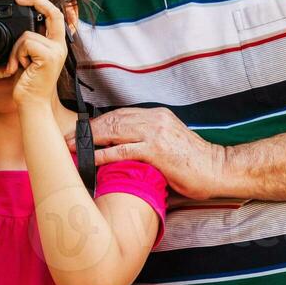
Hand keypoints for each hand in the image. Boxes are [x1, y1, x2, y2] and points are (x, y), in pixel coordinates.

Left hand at [8, 0, 66, 110]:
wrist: (32, 104)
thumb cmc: (28, 84)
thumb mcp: (28, 59)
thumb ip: (30, 43)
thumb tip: (21, 28)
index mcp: (56, 45)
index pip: (56, 16)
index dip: (42, 3)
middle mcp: (60, 47)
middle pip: (53, 13)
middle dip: (35, 0)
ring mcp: (56, 51)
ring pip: (27, 35)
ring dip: (15, 51)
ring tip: (17, 65)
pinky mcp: (48, 57)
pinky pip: (26, 44)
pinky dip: (17, 56)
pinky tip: (19, 68)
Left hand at [64, 107, 227, 198]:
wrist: (219, 169)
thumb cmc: (195, 161)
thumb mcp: (171, 141)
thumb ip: (150, 139)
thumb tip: (127, 147)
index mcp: (157, 116)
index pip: (119, 114)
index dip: (97, 123)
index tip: (80, 131)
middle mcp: (154, 120)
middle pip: (112, 120)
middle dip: (86, 130)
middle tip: (66, 139)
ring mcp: (155, 134)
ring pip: (114, 132)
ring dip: (88, 140)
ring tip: (70, 148)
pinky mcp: (157, 152)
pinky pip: (123, 151)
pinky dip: (103, 154)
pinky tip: (89, 159)